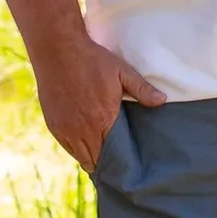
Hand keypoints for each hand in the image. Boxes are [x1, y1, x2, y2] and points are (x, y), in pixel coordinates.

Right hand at [35, 32, 165, 172]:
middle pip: (96, 161)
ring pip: (80, 157)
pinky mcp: (54, 125)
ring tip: (104, 159)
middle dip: (108, 164)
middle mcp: (82, 130)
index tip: (128, 166)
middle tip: (118, 166)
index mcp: (102, 120)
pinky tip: (86, 146)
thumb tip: (163, 101)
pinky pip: (67, 147)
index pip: (113, 155)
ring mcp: (66, 129)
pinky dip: (76, 149)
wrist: (58, 50)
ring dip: (92, 158)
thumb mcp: (122, 72)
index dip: (120, 163)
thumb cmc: (93, 60)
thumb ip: (142, 90)